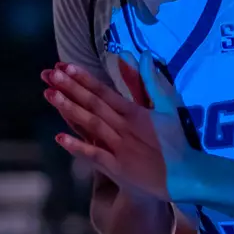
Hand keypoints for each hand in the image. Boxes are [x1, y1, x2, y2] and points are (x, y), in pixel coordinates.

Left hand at [42, 55, 190, 200]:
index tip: (66, 66)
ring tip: (49, 94)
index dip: (84, 79)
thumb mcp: (167, 108)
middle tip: (50, 74)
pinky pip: (94, 155)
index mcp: (135, 112)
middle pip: (93, 104)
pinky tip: (59, 137)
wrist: (185, 177)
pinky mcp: (117, 167)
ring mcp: (120, 147)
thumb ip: (151, 82)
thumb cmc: (174, 142)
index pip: (105, 92)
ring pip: (91, 124)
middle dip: (70, 87)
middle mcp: (125, 127)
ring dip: (70, 109)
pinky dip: (77, 146)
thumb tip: (144, 56)